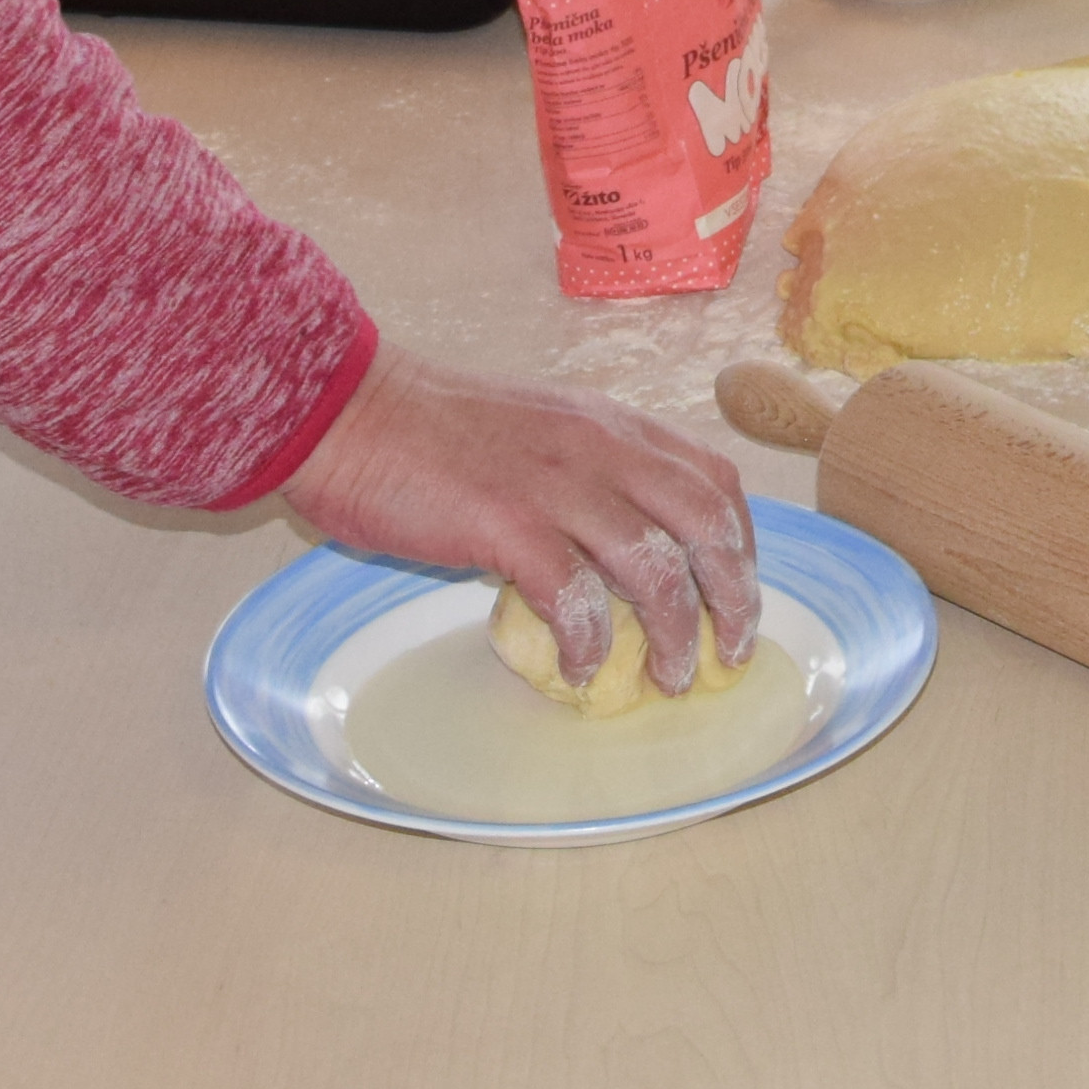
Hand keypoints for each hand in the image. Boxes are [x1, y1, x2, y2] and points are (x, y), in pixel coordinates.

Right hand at [275, 341, 763, 691]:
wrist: (347, 410)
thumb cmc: (430, 430)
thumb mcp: (538, 433)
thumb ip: (587, 476)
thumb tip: (621, 552)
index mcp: (612, 425)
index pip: (714, 481)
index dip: (742, 544)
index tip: (739, 593)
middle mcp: (600, 448)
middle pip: (708, 524)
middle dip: (734, 596)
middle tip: (731, 652)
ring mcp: (556, 484)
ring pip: (655, 568)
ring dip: (674, 634)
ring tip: (668, 678)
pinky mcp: (506, 523)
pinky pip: (575, 596)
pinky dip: (589, 643)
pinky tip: (578, 670)